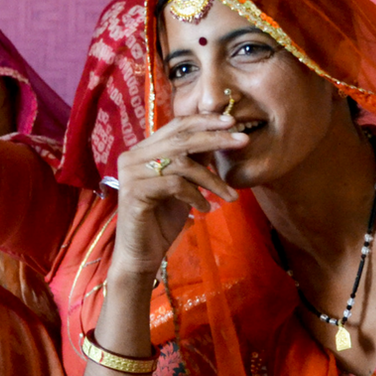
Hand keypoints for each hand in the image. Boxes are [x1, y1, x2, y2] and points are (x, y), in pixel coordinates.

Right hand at [111, 113, 245, 276]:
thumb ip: (195, 161)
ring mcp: (131, 174)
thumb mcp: (185, 185)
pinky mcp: (135, 192)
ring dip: (212, 179)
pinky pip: (175, 185)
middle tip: (243, 140)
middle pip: (181, 139)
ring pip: (182, 164)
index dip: (204, 120)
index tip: (232, 121)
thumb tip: (220, 136)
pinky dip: (196, 195)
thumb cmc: (163, 218)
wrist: (142, 254)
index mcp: (143, 150)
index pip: (176, 125)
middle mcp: (133, 157)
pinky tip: (205, 208)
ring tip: (229, 195)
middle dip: (216, 138)